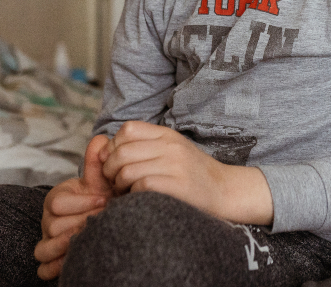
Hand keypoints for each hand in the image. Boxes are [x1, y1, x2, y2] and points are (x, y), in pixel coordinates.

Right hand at [35, 134, 113, 279]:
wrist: (104, 215)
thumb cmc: (101, 197)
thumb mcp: (101, 180)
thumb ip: (98, 163)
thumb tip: (101, 139)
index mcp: (56, 199)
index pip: (57, 203)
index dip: (82, 202)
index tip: (104, 200)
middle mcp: (48, 221)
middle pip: (54, 226)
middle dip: (81, 223)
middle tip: (103, 220)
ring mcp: (47, 241)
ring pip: (45, 248)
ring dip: (70, 245)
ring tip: (92, 237)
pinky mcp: (50, 261)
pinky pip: (43, 269)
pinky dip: (55, 267)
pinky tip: (75, 260)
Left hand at [101, 121, 272, 224]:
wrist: (225, 190)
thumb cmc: (192, 173)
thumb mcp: (172, 150)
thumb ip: (144, 146)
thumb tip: (105, 151)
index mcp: (168, 134)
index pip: (127, 130)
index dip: (113, 146)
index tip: (115, 163)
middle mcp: (171, 146)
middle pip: (121, 152)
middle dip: (110, 170)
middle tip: (116, 183)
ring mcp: (175, 165)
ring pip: (127, 170)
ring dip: (120, 186)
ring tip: (126, 192)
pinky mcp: (178, 186)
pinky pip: (141, 186)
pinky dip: (133, 195)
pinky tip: (138, 199)